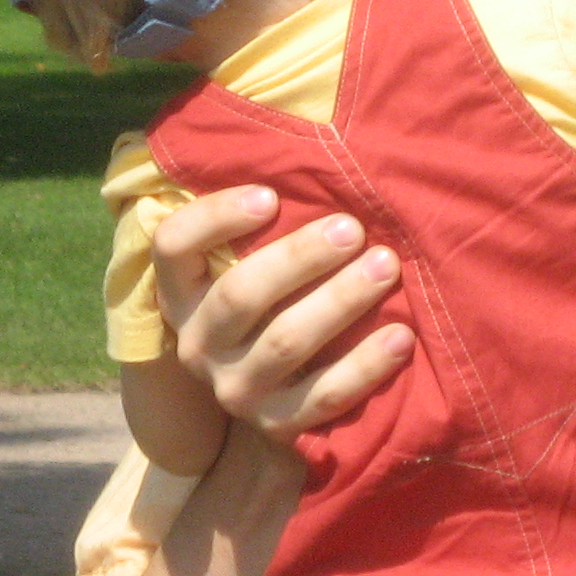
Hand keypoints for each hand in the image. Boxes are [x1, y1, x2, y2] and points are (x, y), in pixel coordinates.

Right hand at [153, 187, 413, 442]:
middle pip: (239, 294)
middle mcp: (198, 344)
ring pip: (284, 343)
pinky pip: (323, 396)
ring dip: (339, 301)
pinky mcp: (278, 425)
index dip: (215, 218)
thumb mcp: (245, 265)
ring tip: (385, 266)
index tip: (270, 195)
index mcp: (181, 294)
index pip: (173, 248)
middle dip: (300, 257)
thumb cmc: (273, 304)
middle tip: (352, 228)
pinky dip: (365, 366)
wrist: (276, 397)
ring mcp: (235, 390)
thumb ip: (256, 223)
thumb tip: (303, 151)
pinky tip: (401, 336)